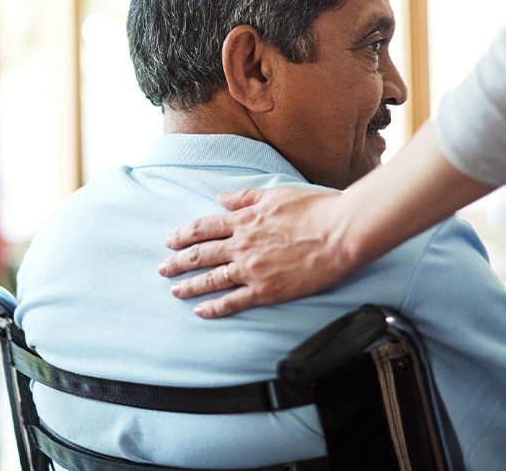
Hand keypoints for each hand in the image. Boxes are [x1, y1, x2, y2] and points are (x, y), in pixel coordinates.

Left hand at [159, 186, 359, 317]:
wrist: (341, 232)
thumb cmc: (315, 209)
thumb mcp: (276, 194)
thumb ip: (245, 197)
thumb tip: (222, 197)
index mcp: (244, 219)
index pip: (202, 228)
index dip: (182, 235)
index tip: (169, 242)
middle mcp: (242, 244)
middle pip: (199, 254)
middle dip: (177, 262)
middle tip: (163, 269)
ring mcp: (252, 269)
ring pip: (210, 280)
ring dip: (189, 286)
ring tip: (175, 291)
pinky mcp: (266, 290)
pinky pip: (233, 301)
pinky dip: (213, 307)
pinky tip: (201, 311)